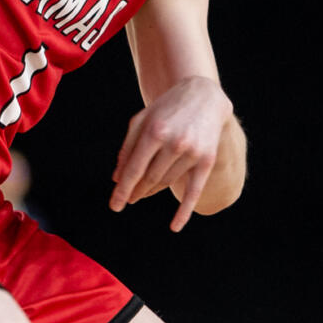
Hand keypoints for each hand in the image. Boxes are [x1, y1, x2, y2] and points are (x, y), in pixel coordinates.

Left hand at [110, 76, 232, 231]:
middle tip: (127, 200)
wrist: (204, 96)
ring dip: (152, 191)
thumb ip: (127, 148)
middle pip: (150, 178)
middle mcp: (174, 142)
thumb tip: (117, 179)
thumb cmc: (166, 109)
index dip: (123, 189)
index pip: (134, 168)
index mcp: (154, 130)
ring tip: (142, 194)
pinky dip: (184, 211)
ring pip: (167, 182)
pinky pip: (194, 191)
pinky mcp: (207, 160)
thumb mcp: (141, 121)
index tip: (115, 205)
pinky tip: (174, 226)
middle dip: (136, 191)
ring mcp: (193, 152)